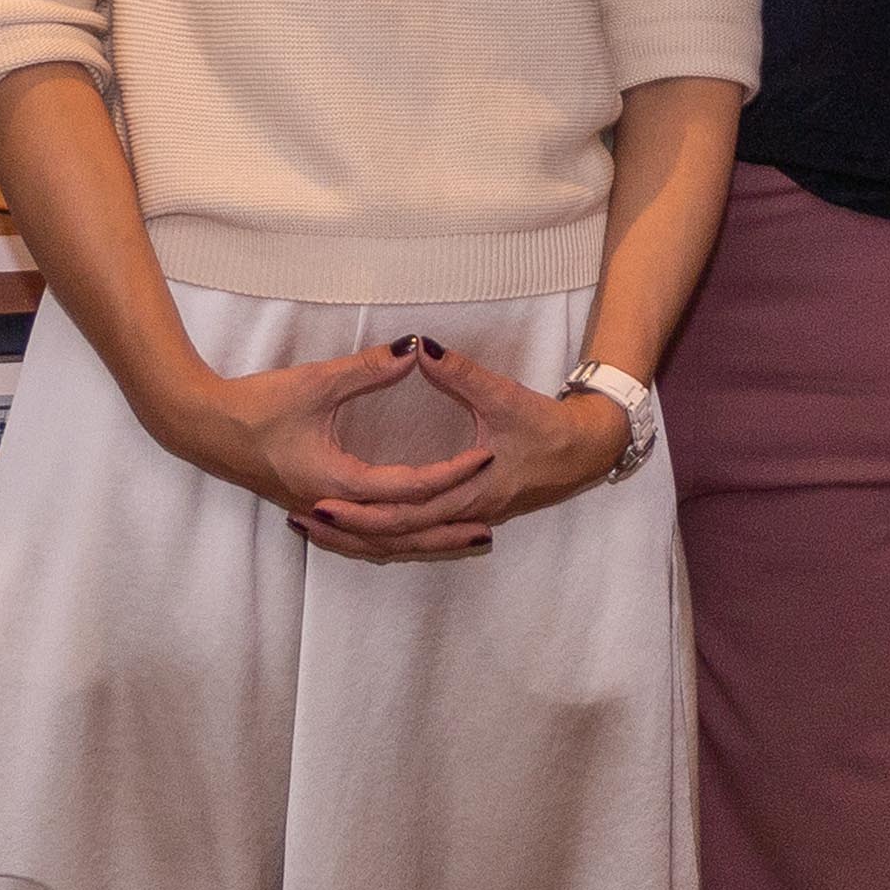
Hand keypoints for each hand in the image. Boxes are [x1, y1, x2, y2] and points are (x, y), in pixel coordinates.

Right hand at [148, 350, 501, 562]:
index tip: (485, 458)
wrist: (202, 426)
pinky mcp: (310, 509)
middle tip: (489, 529)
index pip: (407, 487)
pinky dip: (390, 541)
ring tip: (461, 541)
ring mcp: (319, 514)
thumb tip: (414, 348)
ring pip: (381, 544)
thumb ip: (367, 368)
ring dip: (422, 543)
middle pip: (401, 532)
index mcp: (336, 480)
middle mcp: (331, 507)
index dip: (450, 473)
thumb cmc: (255, 405)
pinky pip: (360, 539)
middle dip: (445, 531)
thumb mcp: (315, 381)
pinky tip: (407, 535)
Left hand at [298, 345, 633, 555]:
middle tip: (302, 520)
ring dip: (362, 537)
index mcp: (471, 493)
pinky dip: (386, 534)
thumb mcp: (505, 396)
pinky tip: (360, 525)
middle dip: (349, 532)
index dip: (362, 511)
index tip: (321, 503)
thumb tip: (419, 347)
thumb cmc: (549, 428)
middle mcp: (464, 515)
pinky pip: (418, 534)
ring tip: (315, 526)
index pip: (406, 513)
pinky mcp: (466, 514)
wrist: (587, 451)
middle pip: (396, 537)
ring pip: (404, 542)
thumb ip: (461, 373)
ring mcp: (465, 519)